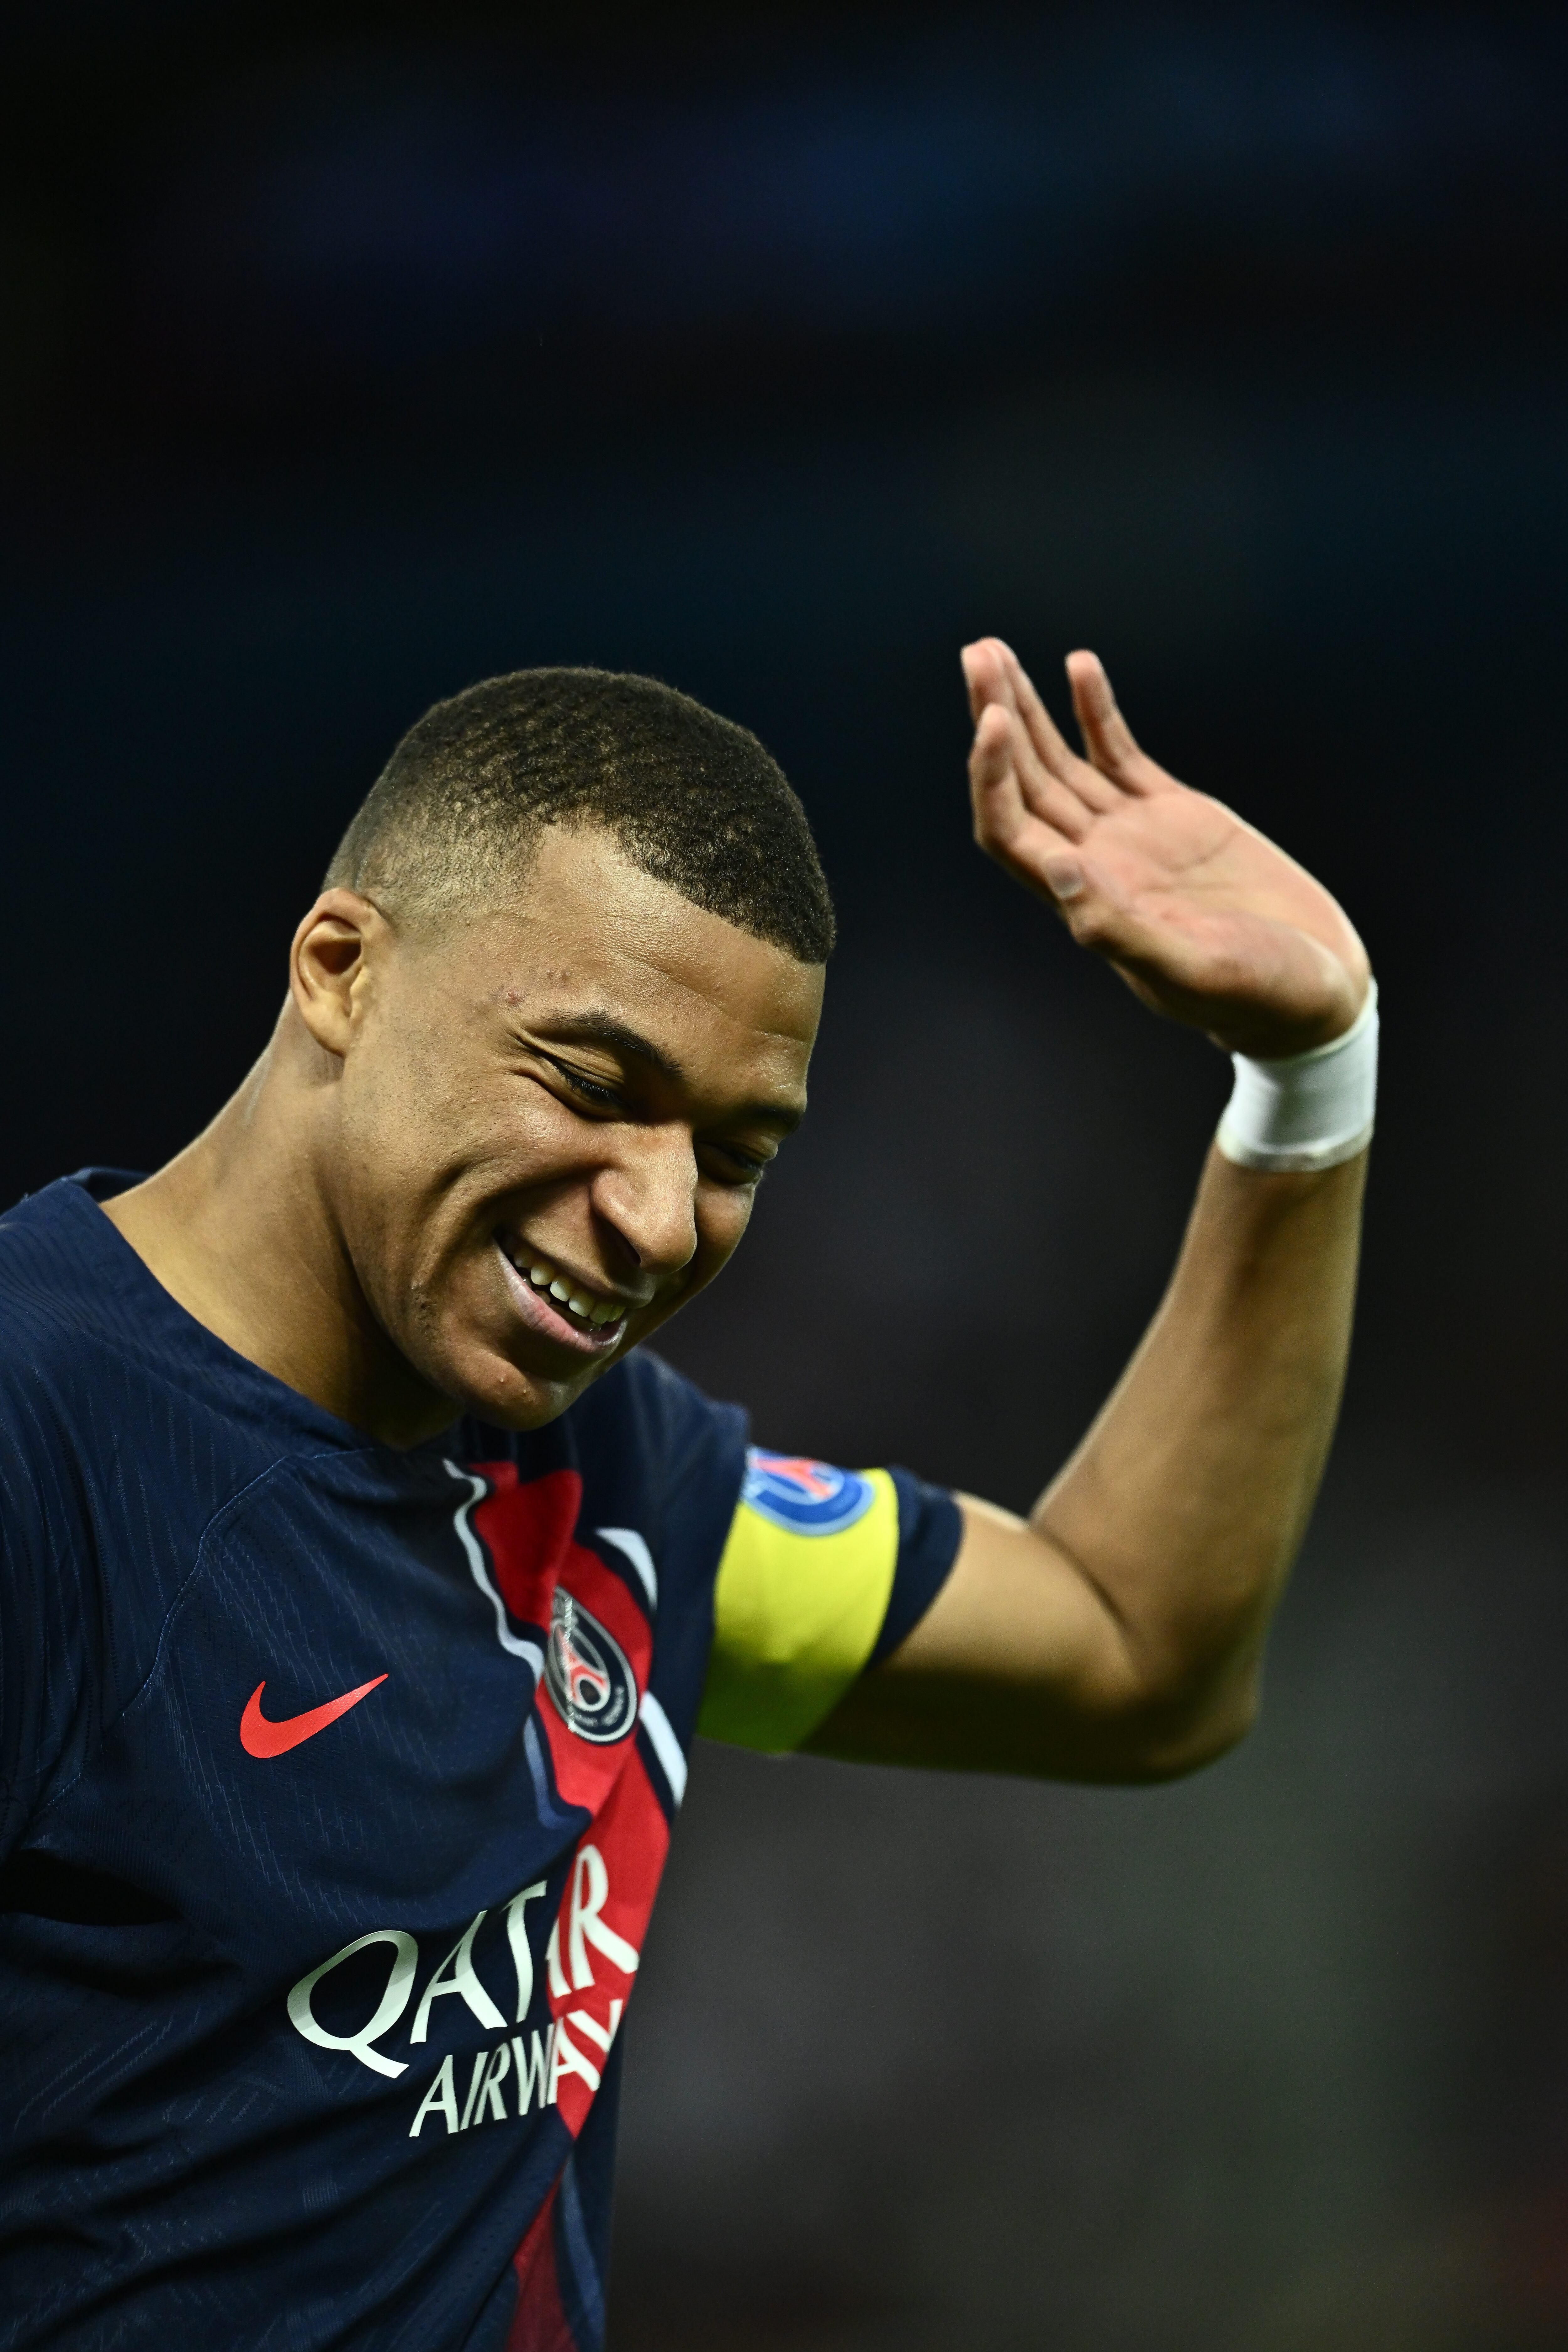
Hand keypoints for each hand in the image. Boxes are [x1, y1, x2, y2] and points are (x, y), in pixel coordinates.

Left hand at [962, 638, 1369, 1056]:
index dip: (991, 775)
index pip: (1010, 828)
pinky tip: (1079, 667)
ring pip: (1060, 761)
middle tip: (977, 653)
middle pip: (1023, 782)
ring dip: (1027, 708)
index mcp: (1086, 900)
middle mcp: (1095, 862)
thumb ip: (1120, 929)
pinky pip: (1119, 753)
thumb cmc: (1257, 995)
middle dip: (995, 717)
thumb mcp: (1194, 969)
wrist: (1315, 988)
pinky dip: (1097, 712)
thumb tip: (1055, 872)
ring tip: (994, 651)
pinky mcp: (1173, 813)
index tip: (991, 719)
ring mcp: (1132, 835)